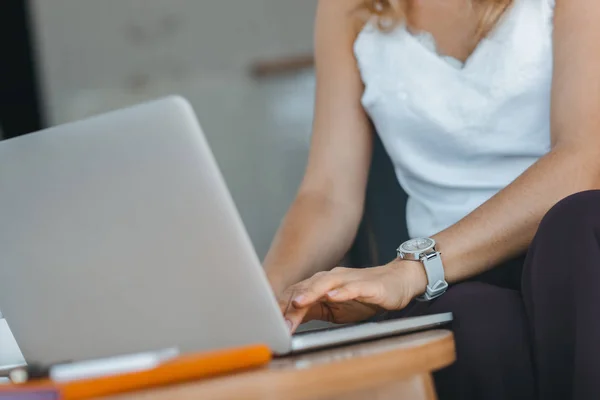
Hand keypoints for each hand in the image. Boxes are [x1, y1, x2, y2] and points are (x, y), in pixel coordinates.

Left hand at [281, 260, 426, 331]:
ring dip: (310, 293)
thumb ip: (313, 311)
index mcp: (321, 284)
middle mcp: (331, 278)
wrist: (397, 282)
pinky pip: (352, 287)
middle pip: (305, 288)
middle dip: (290, 305)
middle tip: (277, 321)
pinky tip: (332, 296)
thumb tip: (288, 320)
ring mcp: (348, 280)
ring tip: (298, 303)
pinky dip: (341, 292)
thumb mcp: (334, 309)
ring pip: (324, 283)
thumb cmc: (364, 296)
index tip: (269, 324)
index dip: (281, 308)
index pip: (296, 294)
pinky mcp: (367, 285)